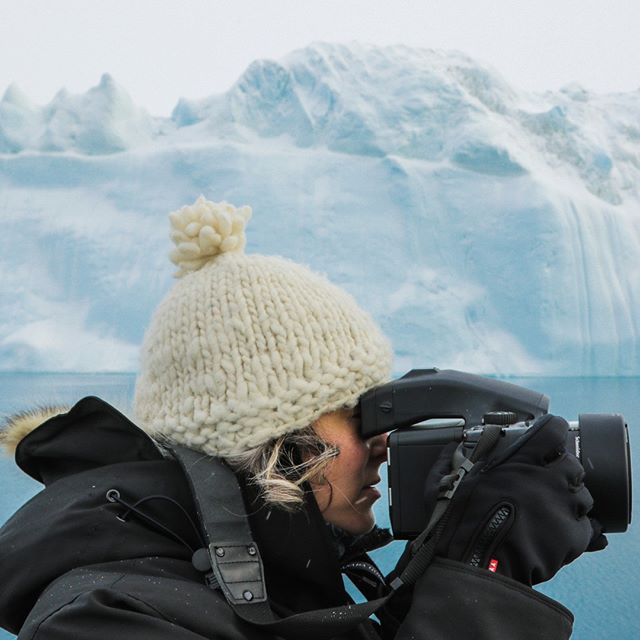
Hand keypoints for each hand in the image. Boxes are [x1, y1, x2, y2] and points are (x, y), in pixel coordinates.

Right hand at [422, 414, 606, 584]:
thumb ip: (448, 461)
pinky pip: (588, 527)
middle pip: (572, 464)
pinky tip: (560, 531)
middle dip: (562, 470)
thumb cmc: (458, 525)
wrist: (476, 566)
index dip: (553, 433)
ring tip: (552, 510)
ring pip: (583, 495)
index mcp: (518, 461)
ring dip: (570, 499)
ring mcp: (562, 506)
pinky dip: (578, 528)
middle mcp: (546, 478)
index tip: (548, 439)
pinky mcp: (573, 536)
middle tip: (546, 482)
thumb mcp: (442, 485)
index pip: (553, 431)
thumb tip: (451, 445)